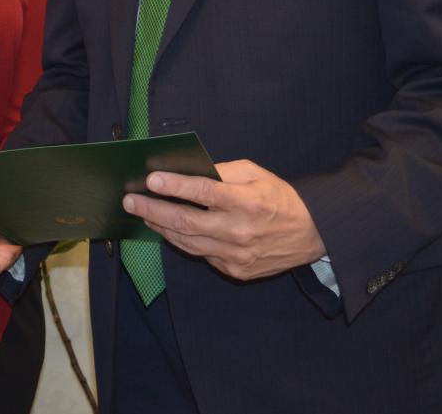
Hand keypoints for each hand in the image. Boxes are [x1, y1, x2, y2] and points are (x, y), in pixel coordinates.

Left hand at [122, 159, 325, 280]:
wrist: (312, 235)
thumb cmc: (280, 198)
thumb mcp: (256, 173)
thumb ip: (223, 172)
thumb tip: (189, 171)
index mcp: (246, 202)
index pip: (203, 193)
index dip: (175, 186)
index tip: (151, 179)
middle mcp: (239, 231)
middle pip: (186, 222)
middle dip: (153, 209)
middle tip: (130, 200)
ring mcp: (235, 255)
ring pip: (187, 242)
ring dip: (161, 227)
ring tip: (142, 213)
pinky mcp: (234, 270)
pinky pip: (201, 254)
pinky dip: (182, 241)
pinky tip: (168, 229)